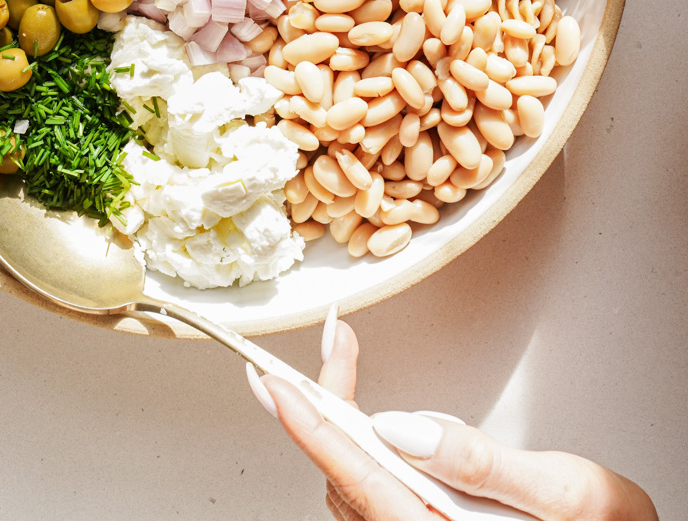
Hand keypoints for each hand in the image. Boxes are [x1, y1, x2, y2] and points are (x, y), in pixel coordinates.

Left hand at [246, 308, 656, 520]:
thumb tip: (402, 425)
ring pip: (355, 481)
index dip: (307, 423)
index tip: (271, 380)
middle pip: (345, 471)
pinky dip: (362, 442)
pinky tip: (372, 419)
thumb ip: (483, 464)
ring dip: (341, 420)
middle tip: (333, 339)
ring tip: (342, 358)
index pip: (354, 473)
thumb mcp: (565, 497)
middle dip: (326, 400)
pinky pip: (375, 486)